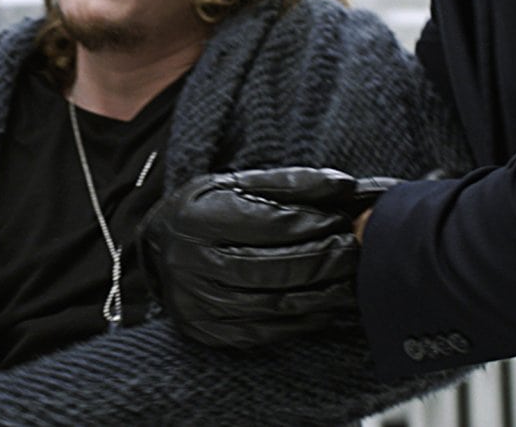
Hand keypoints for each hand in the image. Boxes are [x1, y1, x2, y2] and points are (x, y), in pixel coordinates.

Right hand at [140, 167, 397, 348]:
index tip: (344, 222)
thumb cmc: (204, 210)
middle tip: (357, 252)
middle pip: (278, 268)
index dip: (315, 225)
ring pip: (278, 304)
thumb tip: (346, 185)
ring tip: (354, 280)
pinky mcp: (212, 332)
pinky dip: (306, 320)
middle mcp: (196, 264)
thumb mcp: (235, 184)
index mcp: (202, 219)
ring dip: (325, 294)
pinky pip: (270, 331)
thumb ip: (290, 183)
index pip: (272, 224)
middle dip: (327, 260)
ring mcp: (202, 304)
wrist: (158, 251)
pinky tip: (330, 307)